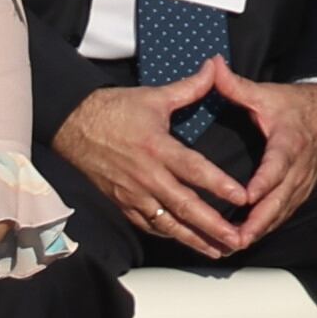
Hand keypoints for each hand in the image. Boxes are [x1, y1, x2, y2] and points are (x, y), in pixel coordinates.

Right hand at [52, 69, 249, 256]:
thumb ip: (190, 88)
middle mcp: (147, 176)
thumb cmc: (114, 110)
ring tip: (218, 250)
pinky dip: (169, 234)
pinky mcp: (121, 202)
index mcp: (158, 148)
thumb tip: (217, 67)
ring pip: (168, 223)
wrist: (73, 125)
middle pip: (185, 206)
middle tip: (237, 239)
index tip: (243, 198)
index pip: (195, 170)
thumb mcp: (154, 96)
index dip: (220, 185)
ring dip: (194, 239)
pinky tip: (186, 241)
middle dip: (213, 226)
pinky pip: (148, 224)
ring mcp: (133, 193)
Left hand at [208, 65, 316, 248]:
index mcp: (289, 142)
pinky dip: (269, 225)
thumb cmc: (296, 105)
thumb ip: (236, 85)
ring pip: (283, 210)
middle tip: (236, 238)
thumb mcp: (267, 93)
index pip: (277, 166)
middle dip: (259, 220)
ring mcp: (303, 180)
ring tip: (236, 245)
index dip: (264, 183)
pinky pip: (286, 211)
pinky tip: (249, 238)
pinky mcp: (302, 189)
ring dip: (262, 228)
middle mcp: (299, 166)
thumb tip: (212, 66)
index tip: (247, 198)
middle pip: (280, 198)